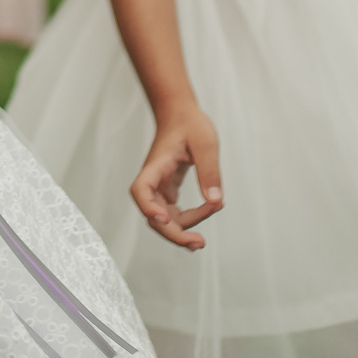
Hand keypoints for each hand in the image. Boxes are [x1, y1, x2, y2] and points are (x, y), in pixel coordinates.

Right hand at [129, 104, 223, 250]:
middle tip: (199, 243)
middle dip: (174, 233)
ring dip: (182, 230)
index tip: (163, 218)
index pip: (141, 190)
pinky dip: (188, 219)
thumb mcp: (206, 143)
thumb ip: (210, 171)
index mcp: (156, 166)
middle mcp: (153, 181)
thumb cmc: (190, 124)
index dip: (148, 207)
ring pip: (163, 219)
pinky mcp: (168, 190)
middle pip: (153, 216)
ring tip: (205, 234)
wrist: (181, 114)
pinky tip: (207, 213)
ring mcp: (160, 188)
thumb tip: (215, 201)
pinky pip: (173, 213)